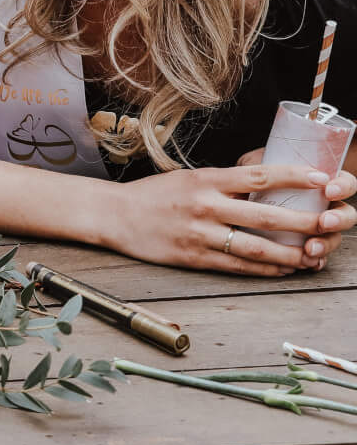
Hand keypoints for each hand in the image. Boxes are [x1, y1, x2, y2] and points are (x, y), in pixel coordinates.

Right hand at [103, 162, 356, 275]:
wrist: (114, 215)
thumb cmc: (153, 195)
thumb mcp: (188, 179)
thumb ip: (223, 185)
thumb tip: (266, 189)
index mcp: (205, 180)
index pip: (258, 176)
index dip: (293, 176)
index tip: (321, 177)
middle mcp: (205, 205)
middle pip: (266, 215)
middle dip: (304, 221)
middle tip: (330, 223)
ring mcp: (199, 234)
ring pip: (256, 247)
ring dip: (291, 253)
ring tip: (314, 255)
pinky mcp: (193, 257)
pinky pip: (238, 266)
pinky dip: (266, 269)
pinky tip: (284, 268)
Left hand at [234, 150, 356, 265]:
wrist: (246, 194)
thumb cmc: (257, 173)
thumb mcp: (260, 162)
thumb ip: (264, 162)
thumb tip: (254, 163)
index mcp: (322, 183)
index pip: (344, 183)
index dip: (342, 187)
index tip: (328, 190)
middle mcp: (325, 206)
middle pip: (345, 214)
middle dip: (339, 220)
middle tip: (325, 222)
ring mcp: (318, 227)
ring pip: (333, 237)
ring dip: (325, 244)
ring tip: (311, 248)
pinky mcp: (307, 244)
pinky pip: (318, 257)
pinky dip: (315, 261)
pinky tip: (308, 263)